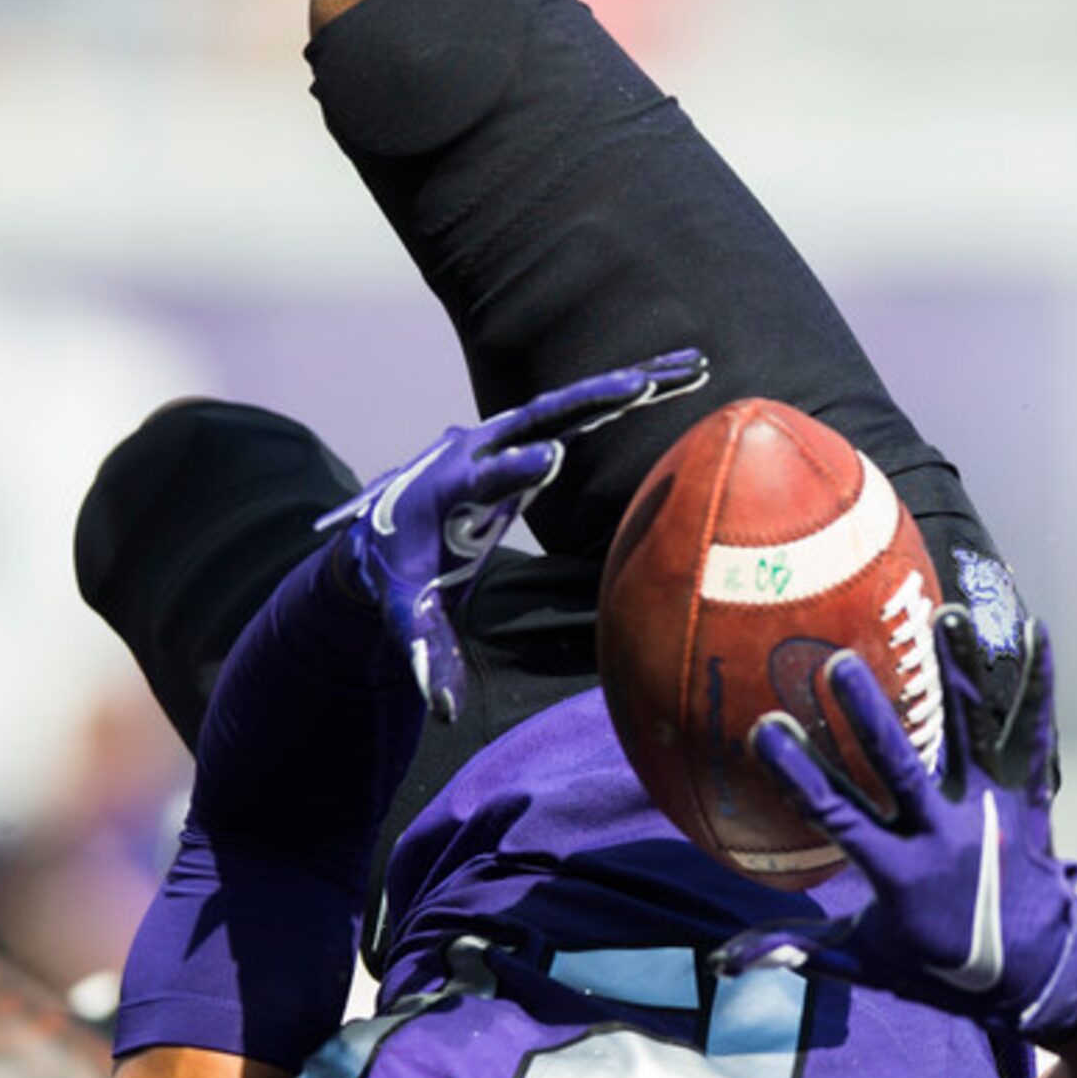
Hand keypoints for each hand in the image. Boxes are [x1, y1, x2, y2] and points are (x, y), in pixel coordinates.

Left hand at [315, 348, 708, 720]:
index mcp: (448, 494)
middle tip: (640, 385)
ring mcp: (506, 436)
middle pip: (536, 420)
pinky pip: (584, 407)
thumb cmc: (401, 577)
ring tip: (689, 366)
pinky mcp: (531, 435)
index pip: (483, 479)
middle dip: (586, 402)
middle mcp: (479, 450)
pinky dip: (630, 386)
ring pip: (569, 403)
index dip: (514, 469)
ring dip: (626, 382)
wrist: (387, 527)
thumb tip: (444, 710)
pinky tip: (679, 372)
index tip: (550, 457)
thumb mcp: (408, 618)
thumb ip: (428, 656)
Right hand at [714, 609, 1076, 1045]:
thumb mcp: (870, 962)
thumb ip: (802, 950)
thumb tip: (727, 960)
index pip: (840, 816)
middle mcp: (948, 835)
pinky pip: (1034, 736)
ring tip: (944, 616)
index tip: (766, 730)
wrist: (1043, 975)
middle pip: (903, 767)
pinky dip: (1038, 686)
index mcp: (902, 873)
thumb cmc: (948, 968)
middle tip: (839, 665)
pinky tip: (1036, 632)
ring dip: (959, 676)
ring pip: (974, 736)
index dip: (801, 775)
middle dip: (870, 717)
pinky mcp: (1033, 799)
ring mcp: (995, 811)